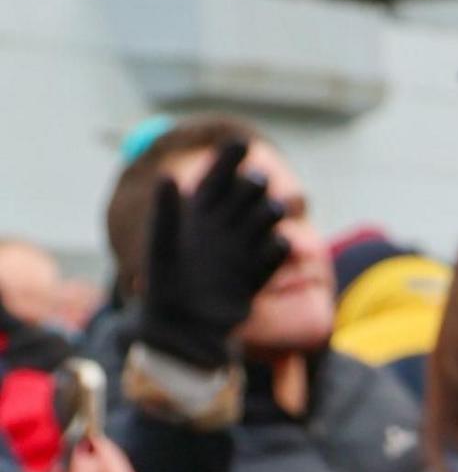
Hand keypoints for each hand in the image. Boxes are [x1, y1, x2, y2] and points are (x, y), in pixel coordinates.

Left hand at [135, 140, 289, 367]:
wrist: (176, 329)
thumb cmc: (163, 283)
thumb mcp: (161, 244)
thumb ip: (166, 213)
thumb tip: (168, 177)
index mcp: (200, 214)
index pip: (218, 178)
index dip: (229, 159)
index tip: (239, 142)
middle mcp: (225, 227)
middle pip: (246, 196)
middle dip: (252, 186)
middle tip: (255, 178)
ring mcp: (242, 251)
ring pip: (263, 223)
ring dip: (270, 214)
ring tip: (273, 209)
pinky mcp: (253, 278)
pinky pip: (269, 261)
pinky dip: (275, 253)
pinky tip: (282, 244)